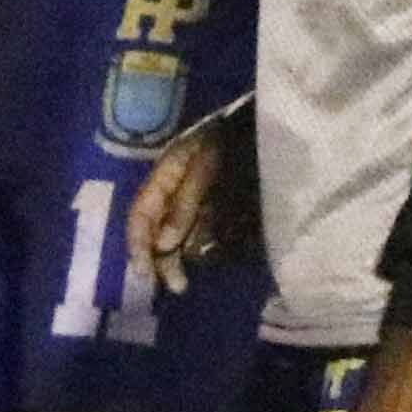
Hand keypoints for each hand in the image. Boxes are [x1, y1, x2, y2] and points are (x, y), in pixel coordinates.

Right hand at [130, 115, 252, 286]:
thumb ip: (185, 205)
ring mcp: (197, 198)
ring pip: (179, 236)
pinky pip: (202, 233)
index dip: (138, 243)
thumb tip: (163, 245)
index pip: (141, 213)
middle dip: (162, 258)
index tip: (145, 273)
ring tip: (185, 280)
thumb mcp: (208, 167)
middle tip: (178, 286)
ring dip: (179, 258)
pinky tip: (207, 258)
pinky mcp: (218, 207)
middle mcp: (176, 187)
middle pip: (157, 229)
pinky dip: (201, 248)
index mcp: (167, 172)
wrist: (273, 126)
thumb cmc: (238, 139)